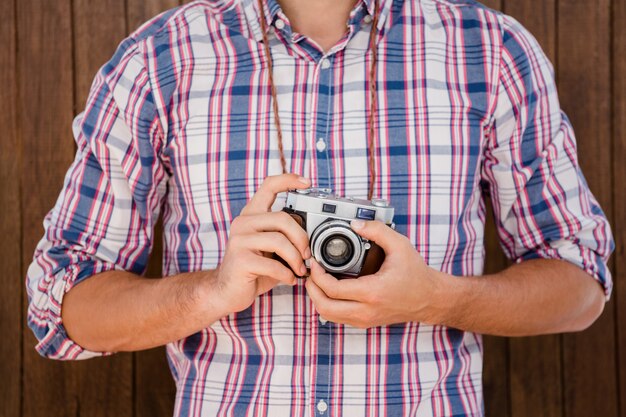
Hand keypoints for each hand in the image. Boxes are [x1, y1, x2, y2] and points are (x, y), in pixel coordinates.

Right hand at [211, 174, 311, 314]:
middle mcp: (243, 223)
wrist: (225, 292)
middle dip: (302, 238)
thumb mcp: (270, 250)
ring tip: (300, 270)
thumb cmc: (253, 270)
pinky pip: (273, 265)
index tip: (307, 183)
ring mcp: (239, 240)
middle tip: (307, 255)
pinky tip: (289, 280)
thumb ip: (285, 237)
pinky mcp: (240, 260)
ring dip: (296, 259)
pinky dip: (287, 274)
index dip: (288, 180)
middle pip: (283, 218)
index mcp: (251, 216)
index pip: (268, 186)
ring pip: (280, 241)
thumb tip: (314, 237)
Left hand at [305, 220, 444, 327]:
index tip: (315, 262)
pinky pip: (337, 317)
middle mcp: (366, 310)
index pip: (332, 289)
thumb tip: (355, 223)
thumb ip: (377, 230)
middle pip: (324, 307)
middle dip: (311, 288)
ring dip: (317, 298)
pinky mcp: (365, 322)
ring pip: (328, 315)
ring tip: (317, 279)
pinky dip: (328, 304)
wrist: (430, 298)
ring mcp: (365, 319)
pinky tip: (330, 288)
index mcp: (372, 292)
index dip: (317, 275)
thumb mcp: (400, 245)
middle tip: (311, 272)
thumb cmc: (416, 274)